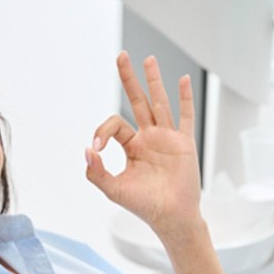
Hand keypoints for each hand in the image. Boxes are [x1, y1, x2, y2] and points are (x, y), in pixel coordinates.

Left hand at [85, 51, 201, 238]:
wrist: (170, 217)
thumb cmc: (143, 205)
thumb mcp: (113, 190)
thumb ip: (96, 172)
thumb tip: (87, 149)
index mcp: (132, 147)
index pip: (116, 125)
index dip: (102, 131)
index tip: (97, 149)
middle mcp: (149, 138)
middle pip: (138, 101)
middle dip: (129, 80)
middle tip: (121, 56)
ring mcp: (168, 139)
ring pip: (160, 103)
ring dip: (154, 81)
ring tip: (148, 59)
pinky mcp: (185, 144)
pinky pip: (186, 117)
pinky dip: (185, 99)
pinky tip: (183, 80)